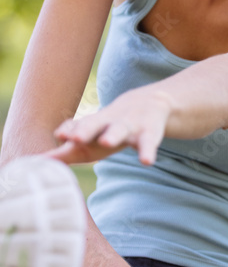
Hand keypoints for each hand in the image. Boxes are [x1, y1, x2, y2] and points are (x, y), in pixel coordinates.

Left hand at [46, 88, 170, 165]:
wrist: (150, 103)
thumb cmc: (112, 128)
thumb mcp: (93, 139)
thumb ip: (67, 152)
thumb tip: (38, 164)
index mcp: (94, 124)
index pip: (78, 126)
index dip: (69, 130)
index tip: (59, 134)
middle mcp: (109, 122)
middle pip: (95, 124)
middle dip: (84, 130)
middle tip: (74, 138)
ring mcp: (130, 126)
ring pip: (120, 130)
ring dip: (113, 135)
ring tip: (106, 141)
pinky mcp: (149, 133)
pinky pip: (149, 143)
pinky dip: (147, 151)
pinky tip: (147, 161)